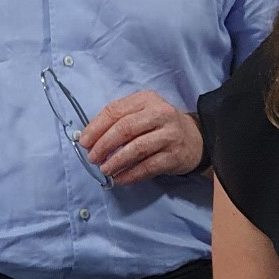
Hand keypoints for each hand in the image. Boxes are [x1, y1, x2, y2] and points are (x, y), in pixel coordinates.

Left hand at [78, 91, 202, 184]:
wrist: (194, 138)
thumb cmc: (159, 125)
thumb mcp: (141, 113)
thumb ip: (118, 120)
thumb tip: (89, 138)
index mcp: (146, 100)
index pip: (115, 111)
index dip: (96, 128)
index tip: (84, 142)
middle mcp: (160, 114)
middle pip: (125, 129)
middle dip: (104, 145)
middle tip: (92, 158)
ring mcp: (169, 135)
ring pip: (136, 149)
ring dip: (116, 161)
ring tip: (104, 169)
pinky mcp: (174, 155)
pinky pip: (148, 167)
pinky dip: (130, 175)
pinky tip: (119, 179)